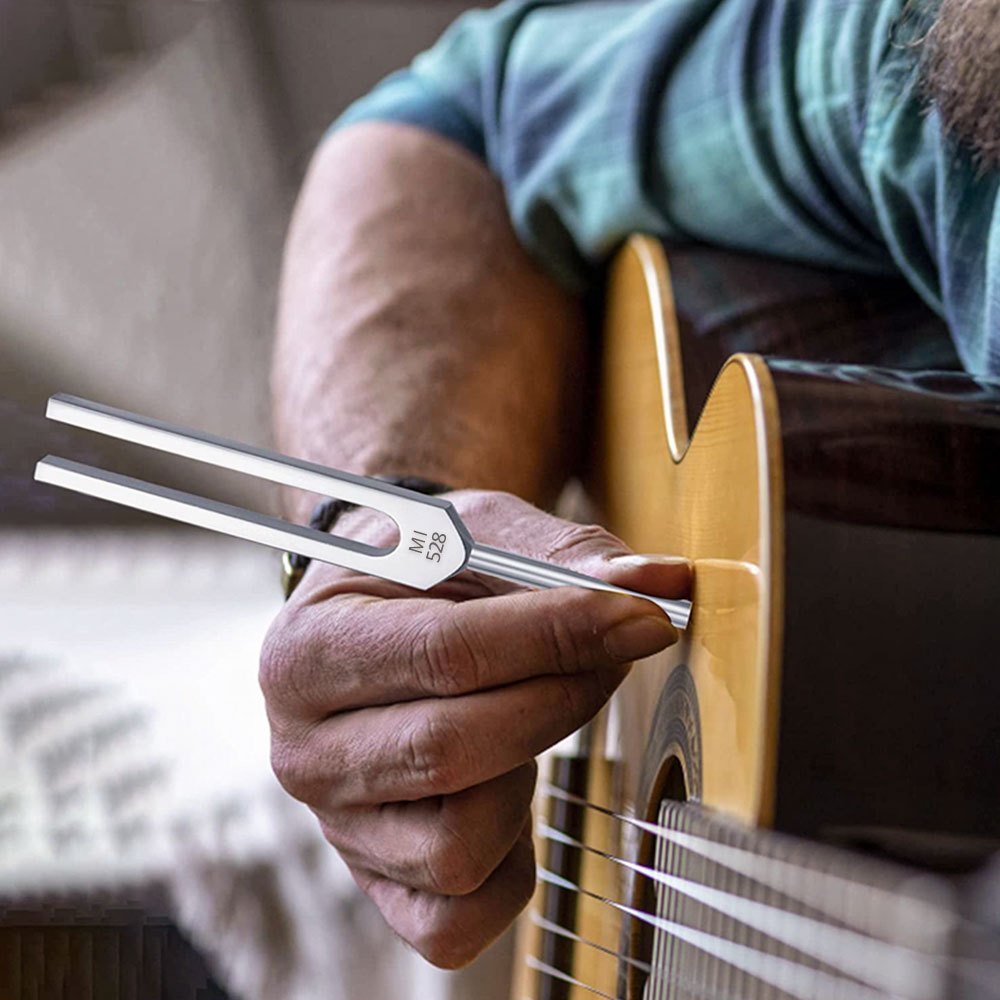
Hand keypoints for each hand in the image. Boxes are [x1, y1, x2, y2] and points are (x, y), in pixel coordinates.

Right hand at [259, 489, 687, 966]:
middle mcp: (301, 749)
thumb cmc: (428, 576)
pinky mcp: (375, 886)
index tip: (641, 619)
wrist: (380, 619)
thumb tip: (665, 586)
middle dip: (559, 698)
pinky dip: (508, 864)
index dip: (558, 635)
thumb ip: (569, 559)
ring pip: (457, 845)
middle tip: (608, 653)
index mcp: (305, 650)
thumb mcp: (481, 537)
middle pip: (453, 750)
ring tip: (524, 717)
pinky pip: (459, 919)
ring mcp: (336, 828)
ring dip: (524, 777)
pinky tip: (507, 789)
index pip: (445, 654)